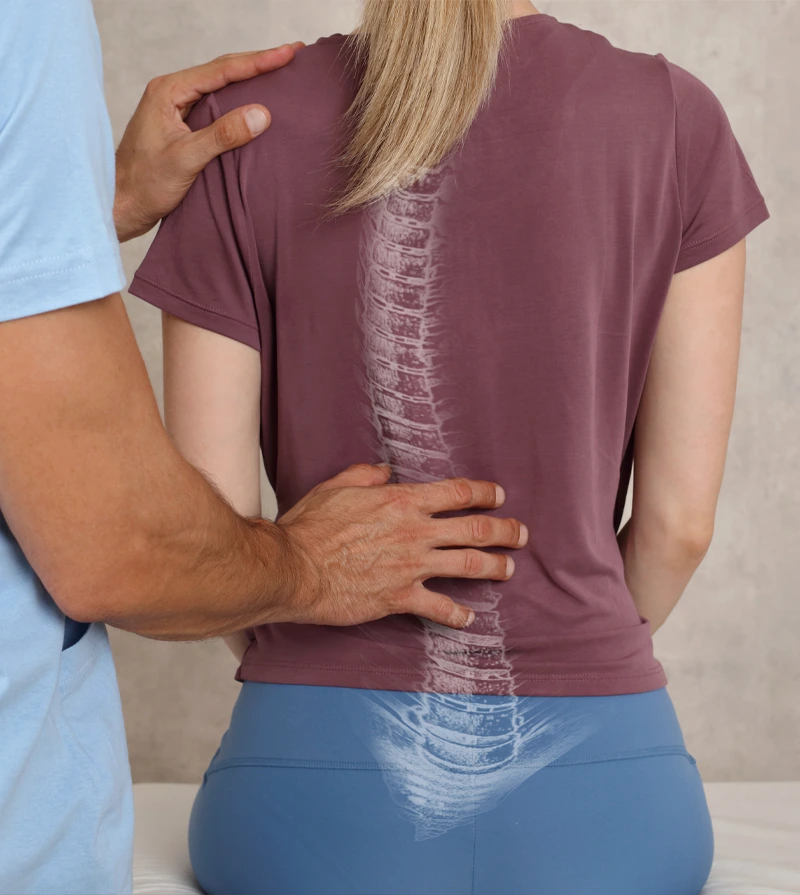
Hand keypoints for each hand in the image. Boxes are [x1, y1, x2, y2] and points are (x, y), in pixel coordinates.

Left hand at [114, 45, 303, 242]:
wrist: (120, 206)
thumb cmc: (145, 184)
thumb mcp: (186, 159)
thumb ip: (222, 135)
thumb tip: (261, 114)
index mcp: (168, 91)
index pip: (221, 70)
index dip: (258, 61)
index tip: (288, 53)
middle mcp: (171, 93)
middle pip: (222, 72)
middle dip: (257, 63)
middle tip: (292, 55)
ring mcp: (176, 109)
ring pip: (220, 88)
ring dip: (249, 81)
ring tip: (280, 73)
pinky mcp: (181, 127)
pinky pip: (215, 107)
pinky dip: (238, 103)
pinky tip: (255, 104)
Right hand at [273, 464, 528, 629]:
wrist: (295, 568)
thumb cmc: (310, 527)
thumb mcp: (336, 486)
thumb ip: (365, 475)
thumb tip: (384, 471)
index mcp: (402, 501)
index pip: (457, 493)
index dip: (483, 493)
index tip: (497, 496)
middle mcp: (415, 532)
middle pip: (476, 529)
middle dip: (505, 530)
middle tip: (520, 533)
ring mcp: (412, 566)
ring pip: (469, 565)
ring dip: (495, 566)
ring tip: (509, 569)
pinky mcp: (400, 598)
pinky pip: (440, 607)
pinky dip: (457, 614)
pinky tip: (469, 618)